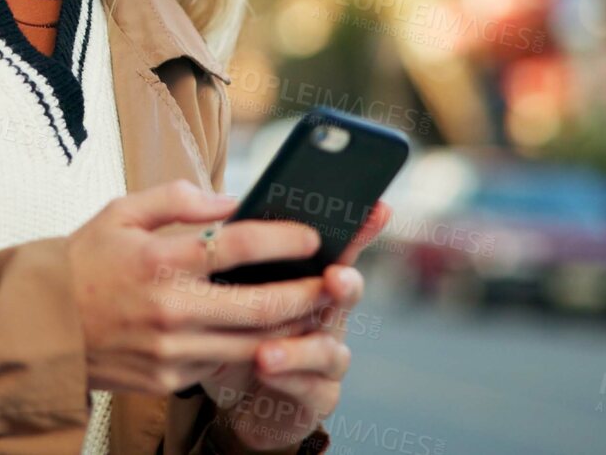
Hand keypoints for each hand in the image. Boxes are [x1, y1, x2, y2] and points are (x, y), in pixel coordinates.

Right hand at [63, 180, 346, 395]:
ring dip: (291, 327)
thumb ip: (176, 198)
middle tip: (336, 280)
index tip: (313, 236)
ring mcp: (171, 350)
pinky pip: (223, 363)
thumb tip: (229, 199)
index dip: (283, 239)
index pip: (237, 245)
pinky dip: (251, 348)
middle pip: (261, 304)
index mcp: (158, 259)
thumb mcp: (119, 213)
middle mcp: (170, 308)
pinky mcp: (168, 378)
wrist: (36, 329)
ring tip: (315, 309)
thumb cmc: (81, 263)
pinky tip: (270, 333)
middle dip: (308, 293)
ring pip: (252, 343)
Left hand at [201, 201, 392, 454]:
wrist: (240, 396)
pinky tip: (265, 371)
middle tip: (335, 277)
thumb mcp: (232, 294)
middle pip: (345, 295)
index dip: (360, 230)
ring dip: (298, 348)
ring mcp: (327, 359)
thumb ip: (239, 260)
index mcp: (309, 283)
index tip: (377, 208)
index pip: (338, 250)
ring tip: (265, 352)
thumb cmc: (239, 334)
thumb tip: (228, 210)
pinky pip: (314, 389)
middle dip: (344, 284)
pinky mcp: (319, 397)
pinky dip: (290, 379)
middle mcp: (328, 318)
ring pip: (328, 349)